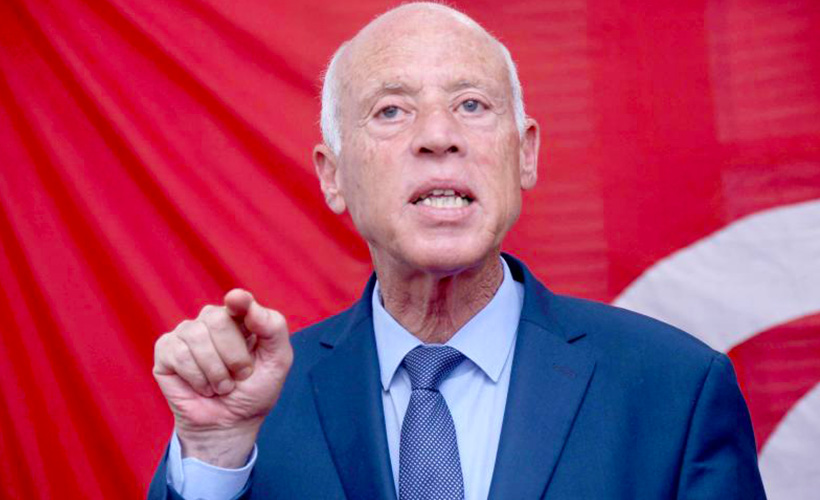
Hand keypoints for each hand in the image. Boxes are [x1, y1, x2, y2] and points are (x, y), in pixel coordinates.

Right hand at [153, 289, 292, 466]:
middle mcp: (212, 320)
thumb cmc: (254, 391)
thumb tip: (245, 301)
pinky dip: (196, 378)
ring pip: (196, 337)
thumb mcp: (277, 361)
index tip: (236, 301)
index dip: (239, 301)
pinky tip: (201, 387)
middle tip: (239, 376)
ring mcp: (187, 333)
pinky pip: (179, 354)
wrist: (230, 425)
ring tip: (221, 386)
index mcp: (241, 318)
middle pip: (217, 319)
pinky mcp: (166, 351)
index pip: (240, 300)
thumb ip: (273, 328)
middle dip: (233, 357)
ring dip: (215, 372)